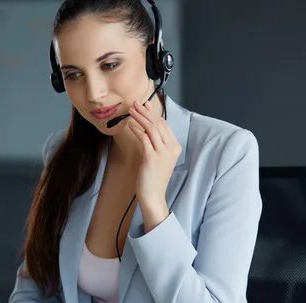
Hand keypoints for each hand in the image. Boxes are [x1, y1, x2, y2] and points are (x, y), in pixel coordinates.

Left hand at [127, 100, 181, 229]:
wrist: (153, 196)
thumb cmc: (152, 177)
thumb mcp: (157, 158)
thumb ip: (154, 143)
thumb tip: (146, 126)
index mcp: (175, 147)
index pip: (164, 125)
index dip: (154, 113)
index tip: (145, 105)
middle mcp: (171, 148)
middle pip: (158, 123)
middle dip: (146, 111)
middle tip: (135, 103)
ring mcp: (163, 153)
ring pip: (151, 128)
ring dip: (140, 117)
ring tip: (131, 110)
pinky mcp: (152, 157)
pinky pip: (144, 138)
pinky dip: (136, 129)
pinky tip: (130, 124)